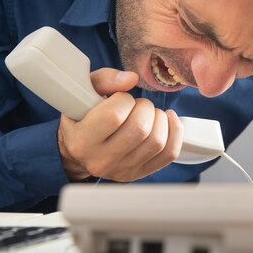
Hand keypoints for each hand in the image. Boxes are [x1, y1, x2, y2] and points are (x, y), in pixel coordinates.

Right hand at [57, 68, 183, 181]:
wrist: (78, 152)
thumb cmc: (82, 117)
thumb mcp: (82, 93)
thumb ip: (104, 80)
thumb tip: (131, 79)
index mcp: (82, 140)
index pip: (113, 116)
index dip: (124, 99)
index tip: (120, 98)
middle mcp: (101, 161)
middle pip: (140, 129)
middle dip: (144, 108)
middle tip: (136, 105)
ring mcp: (122, 170)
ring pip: (157, 141)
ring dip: (159, 119)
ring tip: (148, 113)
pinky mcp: (139, 173)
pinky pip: (169, 154)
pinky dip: (174, 132)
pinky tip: (166, 120)